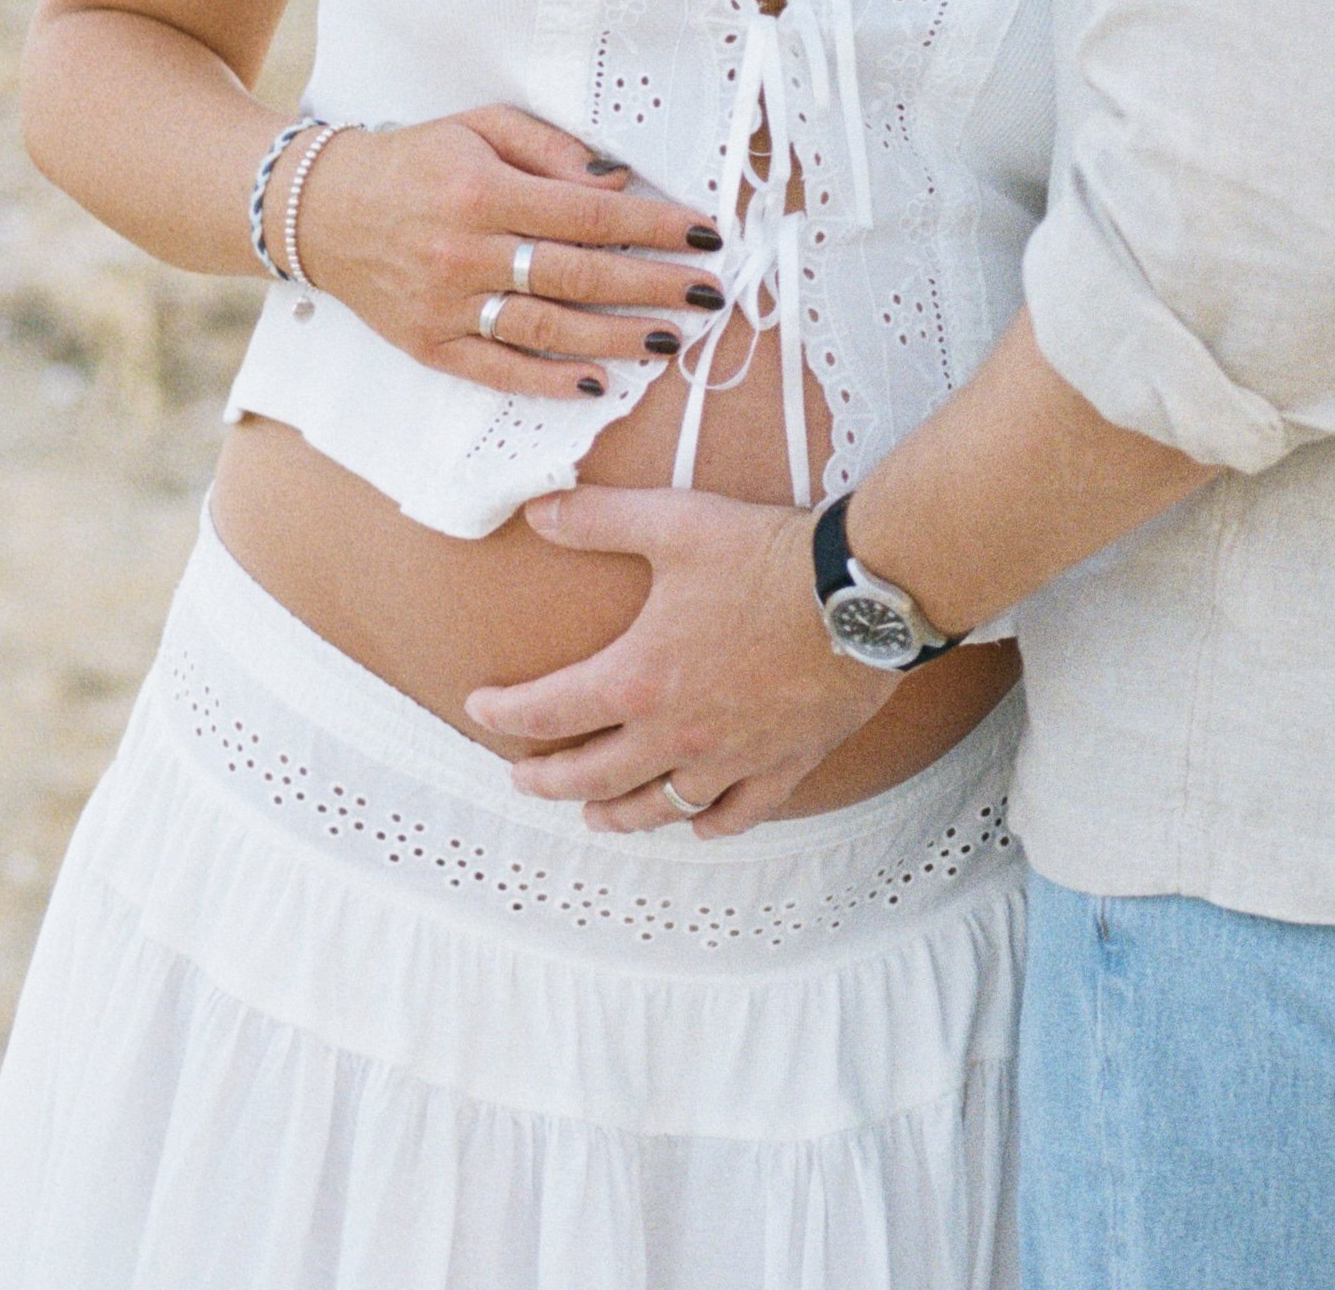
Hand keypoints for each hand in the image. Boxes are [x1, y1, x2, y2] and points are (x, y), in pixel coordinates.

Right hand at [291, 108, 723, 396]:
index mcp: (483, 190)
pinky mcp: (429, 345)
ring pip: (546, 328)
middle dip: (652, 285)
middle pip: (577, 276)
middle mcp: (465, 251)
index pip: (587, 214)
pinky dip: (548, 382)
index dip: (652, 225)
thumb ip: (551, 148)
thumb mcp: (480, 125)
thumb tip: (616, 179)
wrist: (322, 209)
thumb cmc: (416, 160)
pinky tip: (597, 384)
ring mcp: (446, 304)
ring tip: (673, 338)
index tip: (705, 232)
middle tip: (709, 292)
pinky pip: (497, 371)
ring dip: (617, 337)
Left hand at [464, 484, 898, 828]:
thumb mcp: (674, 522)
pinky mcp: (781, 764)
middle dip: (547, 779)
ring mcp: (729, 757)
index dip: (504, 713)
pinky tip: (694, 823)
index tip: (478, 709)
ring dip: (616, 814)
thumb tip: (536, 510)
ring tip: (594, 816)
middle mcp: (675, 733)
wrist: (857, 593)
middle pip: (591, 777)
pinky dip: (707, 824)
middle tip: (521, 777)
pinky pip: (734, 815)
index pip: (549, 710)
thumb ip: (598, 519)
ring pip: (657, 807)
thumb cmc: (765, 556)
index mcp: (638, 679)